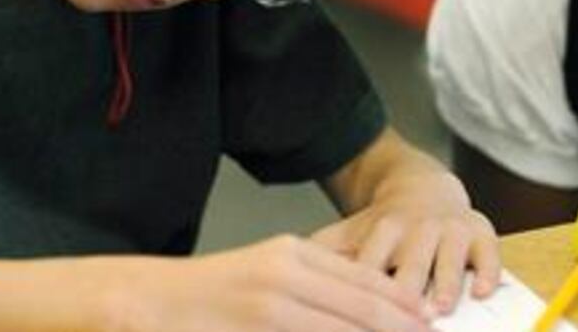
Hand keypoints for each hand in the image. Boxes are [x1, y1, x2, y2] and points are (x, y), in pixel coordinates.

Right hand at [122, 234, 432, 331]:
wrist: (151, 299)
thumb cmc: (212, 294)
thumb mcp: (268, 275)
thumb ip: (310, 287)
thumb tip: (357, 305)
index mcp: (293, 253)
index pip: (361, 278)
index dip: (398, 301)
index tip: (425, 316)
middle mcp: (287, 272)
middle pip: (360, 306)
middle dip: (399, 325)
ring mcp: (271, 302)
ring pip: (341, 328)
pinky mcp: (258, 325)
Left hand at [311, 167, 499, 315]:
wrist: (424, 187)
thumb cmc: (384, 227)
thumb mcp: (352, 234)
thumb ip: (326, 256)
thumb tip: (281, 278)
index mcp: (383, 230)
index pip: (371, 266)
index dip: (363, 292)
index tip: (350, 313)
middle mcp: (418, 229)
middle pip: (411, 264)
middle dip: (407, 291)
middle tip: (404, 320)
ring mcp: (452, 230)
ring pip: (450, 258)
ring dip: (446, 284)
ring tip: (442, 309)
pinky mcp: (481, 232)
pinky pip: (489, 252)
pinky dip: (488, 272)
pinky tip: (484, 292)